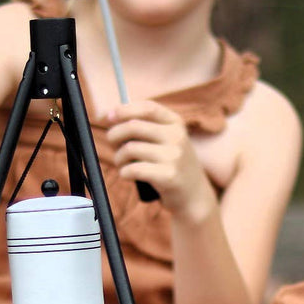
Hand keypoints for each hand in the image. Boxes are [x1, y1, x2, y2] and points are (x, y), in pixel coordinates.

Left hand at [106, 102, 216, 221]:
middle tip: (112, 144)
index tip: (109, 116)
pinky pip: (133, 169)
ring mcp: (174, 156)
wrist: (195, 196)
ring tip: (122, 164)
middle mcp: (177, 136)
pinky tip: (127, 175)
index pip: (148, 107)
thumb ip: (145, 127)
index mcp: (176, 123)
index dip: (124, 110)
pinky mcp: (168, 176)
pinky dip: (124, 173)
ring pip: (130, 149)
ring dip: (118, 158)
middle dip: (114, 134)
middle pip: (133, 126)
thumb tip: (111, 116)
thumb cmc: (171, 165)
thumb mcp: (168, 140)